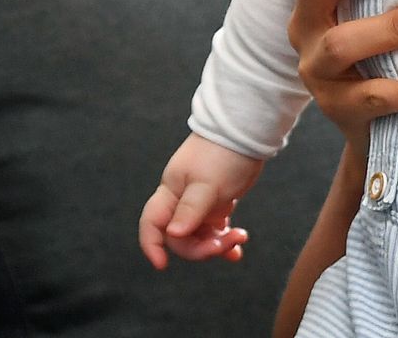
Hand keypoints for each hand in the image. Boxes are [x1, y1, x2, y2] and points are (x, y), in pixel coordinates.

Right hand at [138, 134, 261, 269]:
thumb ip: (190, 209)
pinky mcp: (217, 203)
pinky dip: (225, 239)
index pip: (152, 224)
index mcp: (171, 192)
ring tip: (239, 238)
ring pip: (199, 235)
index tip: (163, 265)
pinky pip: (215, 229)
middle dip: (201, 247)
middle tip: (226, 243)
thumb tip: (173, 234)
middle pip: (180, 237)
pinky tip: (238, 247)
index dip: (152, 245)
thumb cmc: (224, 154)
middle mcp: (181, 200)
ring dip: (217, 244)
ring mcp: (199, 203)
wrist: (246, 132)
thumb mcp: (207, 184)